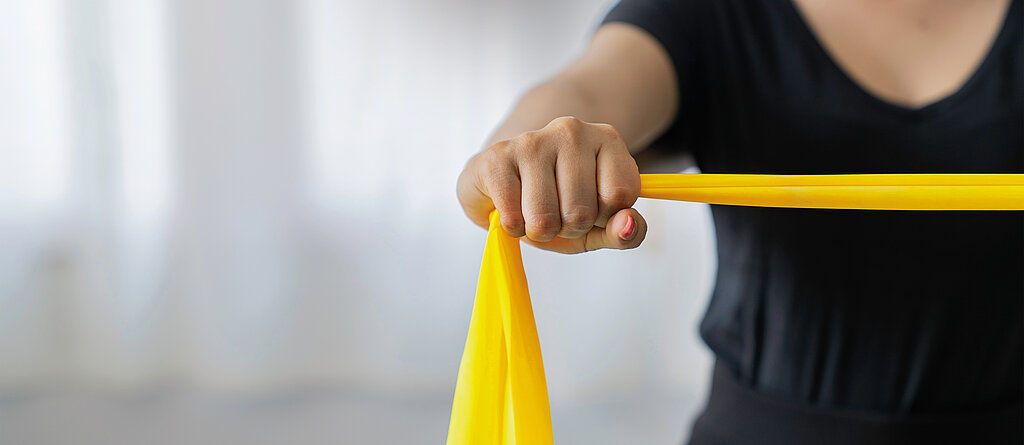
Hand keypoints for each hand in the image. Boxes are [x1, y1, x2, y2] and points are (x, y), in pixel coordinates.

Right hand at [457, 116, 645, 253]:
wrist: (509, 178)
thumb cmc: (559, 202)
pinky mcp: (497, 156)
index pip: (621, 197)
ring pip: (545, 218)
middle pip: (581, 212)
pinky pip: (513, 218)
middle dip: (567, 228)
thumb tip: (629, 226)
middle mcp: (572, 131)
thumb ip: (624, 231)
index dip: (603, 217)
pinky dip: (513, 228)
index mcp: (607, 140)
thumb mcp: (599, 225)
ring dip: (538, 231)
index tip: (591, 206)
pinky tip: (511, 207)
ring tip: (533, 210)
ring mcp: (532, 140)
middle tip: (556, 211)